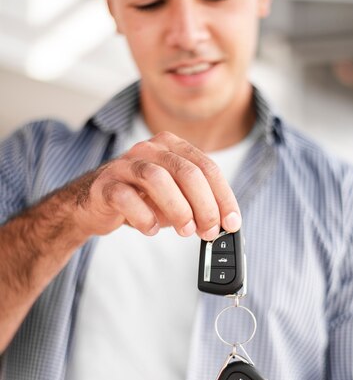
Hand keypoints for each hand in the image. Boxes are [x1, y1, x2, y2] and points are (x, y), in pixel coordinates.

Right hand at [70, 131, 240, 239]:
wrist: (93, 203)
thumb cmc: (140, 198)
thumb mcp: (175, 199)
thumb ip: (198, 206)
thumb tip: (222, 226)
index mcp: (172, 147)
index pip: (207, 168)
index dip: (223, 197)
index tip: (231, 223)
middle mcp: (150, 149)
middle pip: (186, 171)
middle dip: (204, 205)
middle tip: (209, 232)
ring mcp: (125, 165)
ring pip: (157, 178)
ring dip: (178, 209)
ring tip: (185, 231)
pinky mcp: (104, 185)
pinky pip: (126, 198)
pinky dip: (143, 217)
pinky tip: (151, 229)